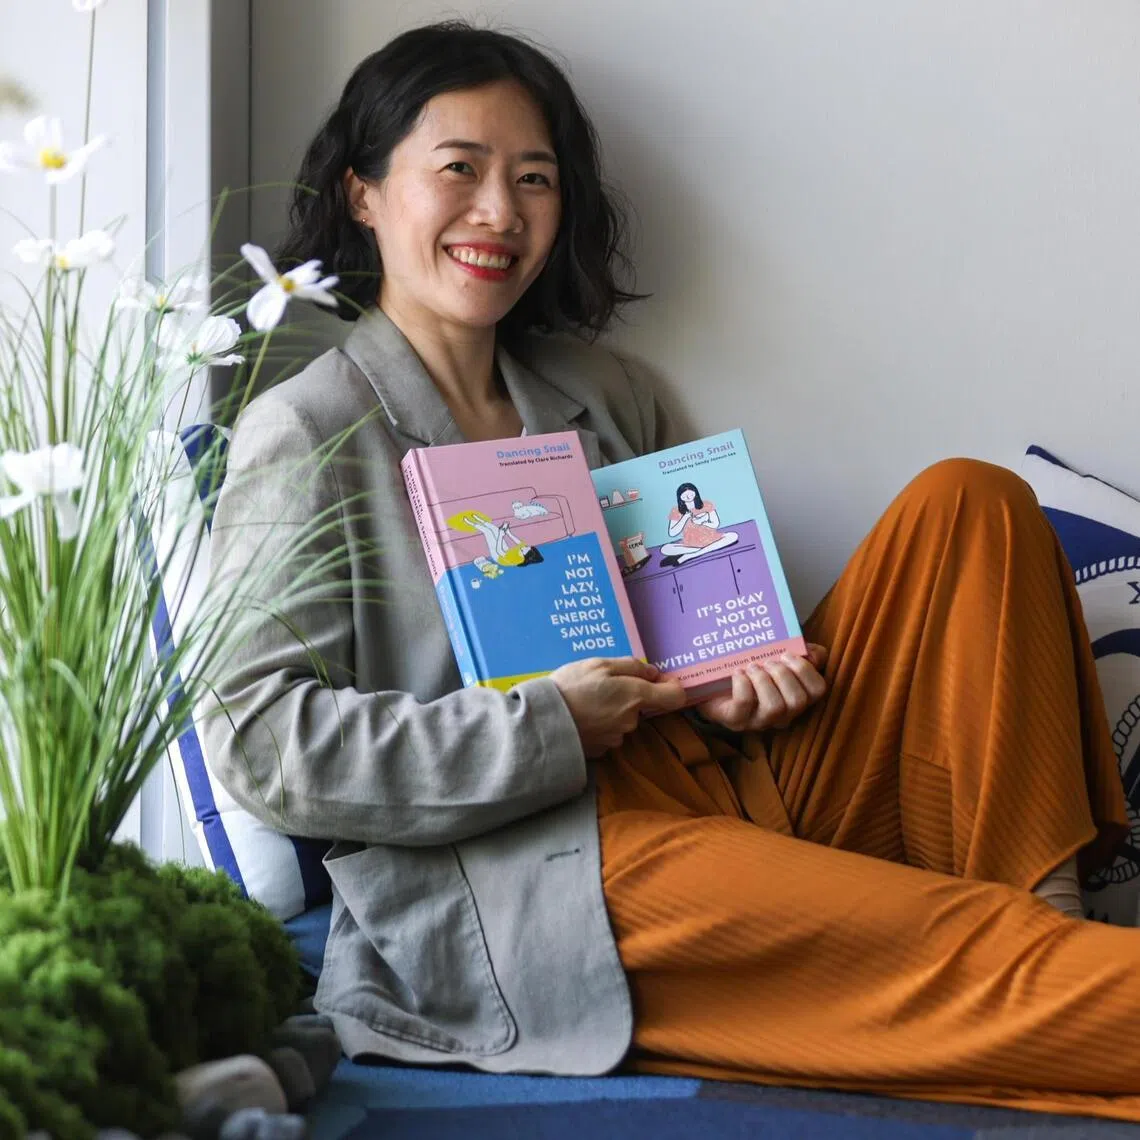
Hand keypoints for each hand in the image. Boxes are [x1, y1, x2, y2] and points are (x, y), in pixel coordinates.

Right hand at [551, 657, 686, 757]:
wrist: (542, 723)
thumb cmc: (571, 687)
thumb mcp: (599, 664)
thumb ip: (631, 666)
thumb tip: (653, 672)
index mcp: (636, 696)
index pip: (675, 696)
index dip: (670, 685)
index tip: (656, 678)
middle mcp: (631, 720)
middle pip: (641, 706)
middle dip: (625, 695)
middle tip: (599, 685)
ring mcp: (616, 738)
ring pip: (622, 719)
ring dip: (610, 709)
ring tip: (584, 700)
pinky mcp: (601, 749)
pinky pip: (606, 731)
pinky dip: (597, 723)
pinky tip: (580, 715)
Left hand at [697, 643, 828, 732]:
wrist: (712, 682)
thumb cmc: (751, 669)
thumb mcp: (777, 656)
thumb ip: (801, 651)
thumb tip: (814, 653)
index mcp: (795, 697)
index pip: (817, 690)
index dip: (806, 670)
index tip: (787, 654)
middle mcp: (782, 714)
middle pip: (797, 701)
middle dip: (783, 675)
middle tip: (768, 661)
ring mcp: (758, 721)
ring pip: (774, 707)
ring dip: (763, 680)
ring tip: (752, 667)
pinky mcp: (735, 720)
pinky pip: (744, 704)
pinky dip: (742, 684)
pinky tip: (737, 673)